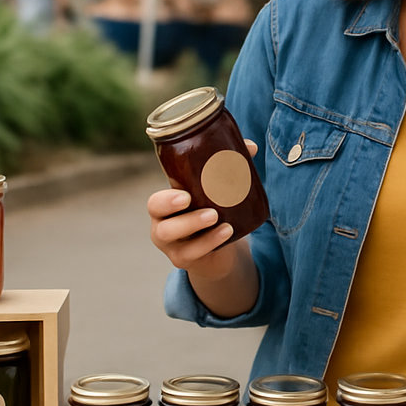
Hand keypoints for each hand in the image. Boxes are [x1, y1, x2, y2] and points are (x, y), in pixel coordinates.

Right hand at [147, 138, 259, 280]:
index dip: (166, 200)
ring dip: (194, 227)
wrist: (215, 248)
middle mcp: (163, 226)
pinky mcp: (185, 259)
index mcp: (167, 206)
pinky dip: (210, 242)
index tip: (185, 195)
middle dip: (180, 216)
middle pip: (161, 226)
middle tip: (201, 206)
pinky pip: (193, 254)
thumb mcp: (213, 191)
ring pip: (174, 242)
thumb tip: (250, 146)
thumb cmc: (210, 209)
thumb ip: (228, 167)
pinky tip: (226, 232)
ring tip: (217, 217)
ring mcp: (173, 246)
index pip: (156, 203)